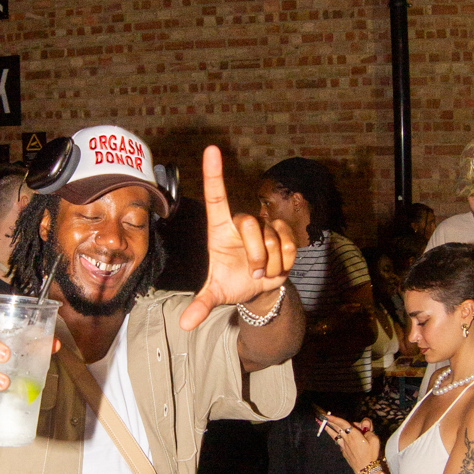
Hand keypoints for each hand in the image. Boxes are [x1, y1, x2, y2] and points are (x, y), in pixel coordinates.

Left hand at [178, 146, 294, 332]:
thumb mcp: (216, 294)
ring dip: (270, 263)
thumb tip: (184, 324)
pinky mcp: (283, 233)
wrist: (259, 290)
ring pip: (272, 238)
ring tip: (263, 272)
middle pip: (250, 223)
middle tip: (254, 273)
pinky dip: (284, 262)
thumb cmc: (232, 283)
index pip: (217, 196)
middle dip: (255, 254)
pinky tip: (278, 266)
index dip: (214, 172)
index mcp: (220, 229)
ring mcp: (263, 227)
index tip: (211, 149)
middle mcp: (241, 223)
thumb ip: (201, 305)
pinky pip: (289, 243)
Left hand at [319, 412, 379, 473]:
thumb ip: (369, 430)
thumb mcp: (375, 439)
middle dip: (328, 422)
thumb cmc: (371, 455)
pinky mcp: (344, 452)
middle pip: (336, 428)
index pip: (342, 424)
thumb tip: (364, 428)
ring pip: (334, 435)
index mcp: (354, 435)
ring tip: (320, 424)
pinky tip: (335, 436)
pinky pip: (339, 442)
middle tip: (320, 417)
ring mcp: (344, 447)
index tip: (326, 415)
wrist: (366, 470)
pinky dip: (337, 438)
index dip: (334, 418)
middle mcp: (347, 440)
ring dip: (328, 429)